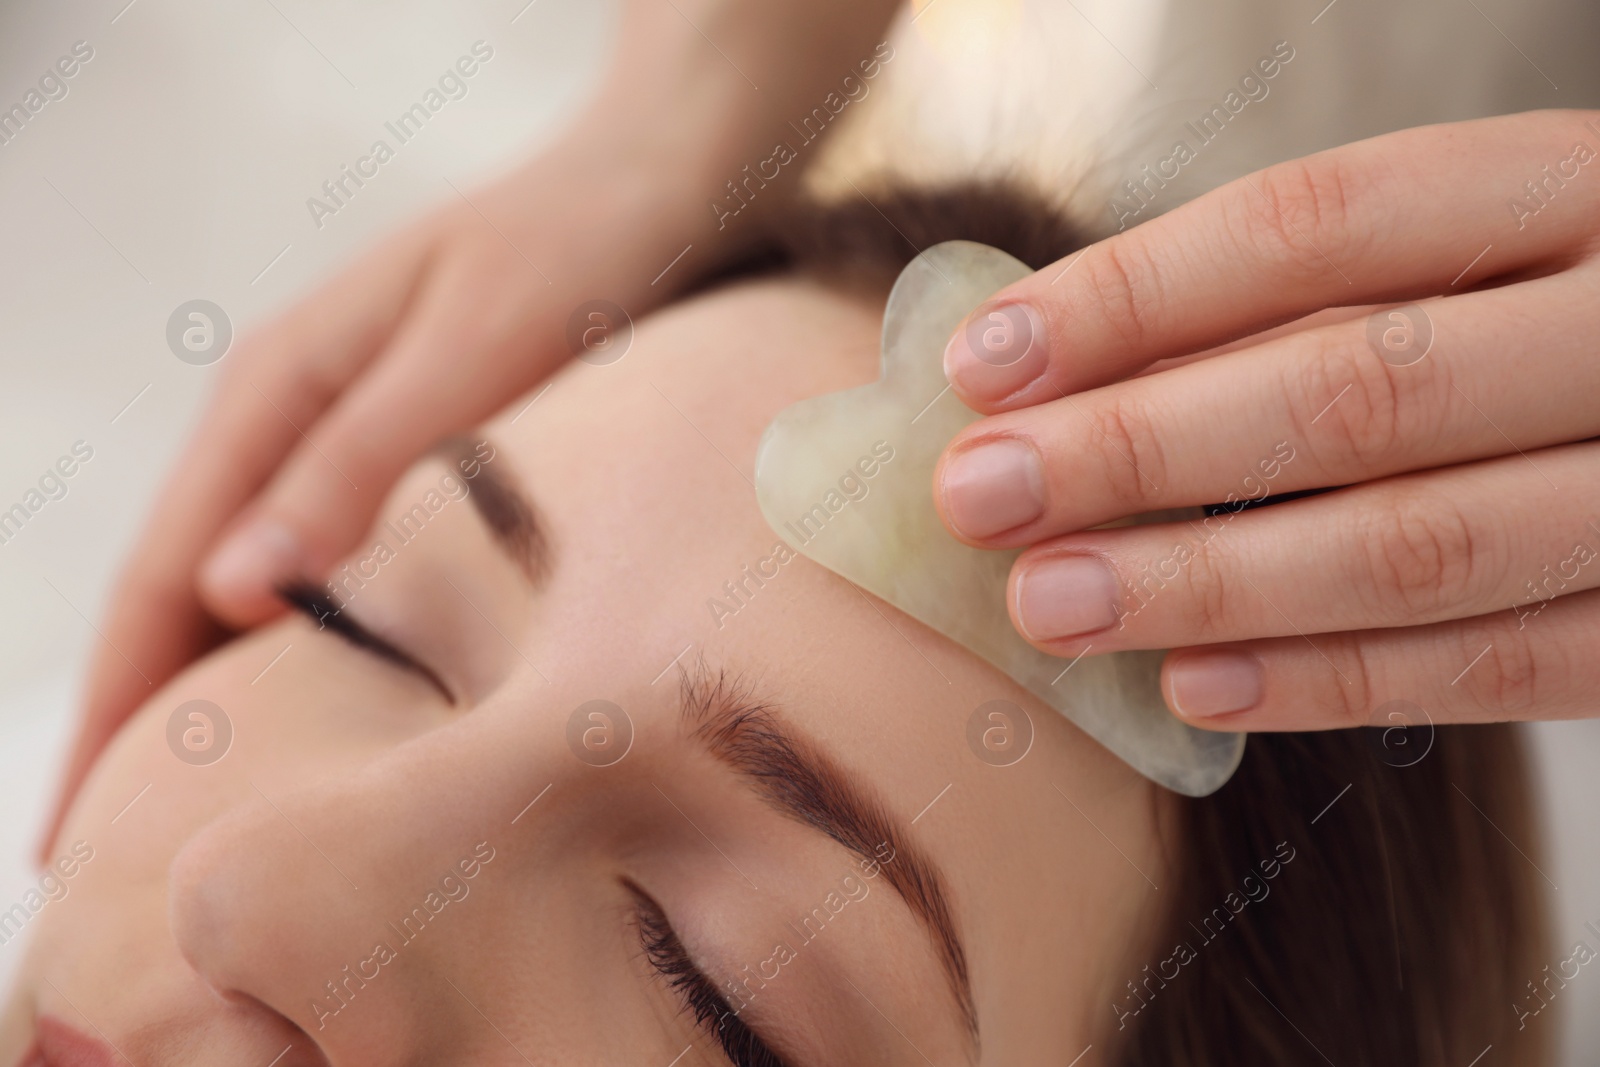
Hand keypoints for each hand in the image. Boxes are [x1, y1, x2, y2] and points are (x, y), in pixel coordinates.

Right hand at [47, 133, 688, 852]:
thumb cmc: (576, 250)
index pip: (160, 577)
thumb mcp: (472, 347)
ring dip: (229, 698)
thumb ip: (358, 463)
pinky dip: (318, 652)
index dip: (111, 711)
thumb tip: (229, 590)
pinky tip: (334, 720)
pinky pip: (341, 573)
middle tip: (125, 864)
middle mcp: (297, 420)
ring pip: (265, 591)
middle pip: (189, 594)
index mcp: (279, 390)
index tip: (74, 836)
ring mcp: (354, 440)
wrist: (664, 184)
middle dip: (147, 725)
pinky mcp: (421, 460)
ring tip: (213, 818)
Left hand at [935, 110, 1599, 733]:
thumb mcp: (1456, 260)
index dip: (1133, 296)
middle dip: (1139, 449)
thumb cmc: (1539, 319)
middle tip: (978, 496)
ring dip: (1205, 582)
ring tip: (1048, 604)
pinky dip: (1332, 681)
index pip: (1317, 225)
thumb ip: (1292, 308)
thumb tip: (1059, 382)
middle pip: (1358, 389)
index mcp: (1566, 187)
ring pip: (1420, 546)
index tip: (982, 362)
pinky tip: (1191, 686)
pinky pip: (1501, 669)